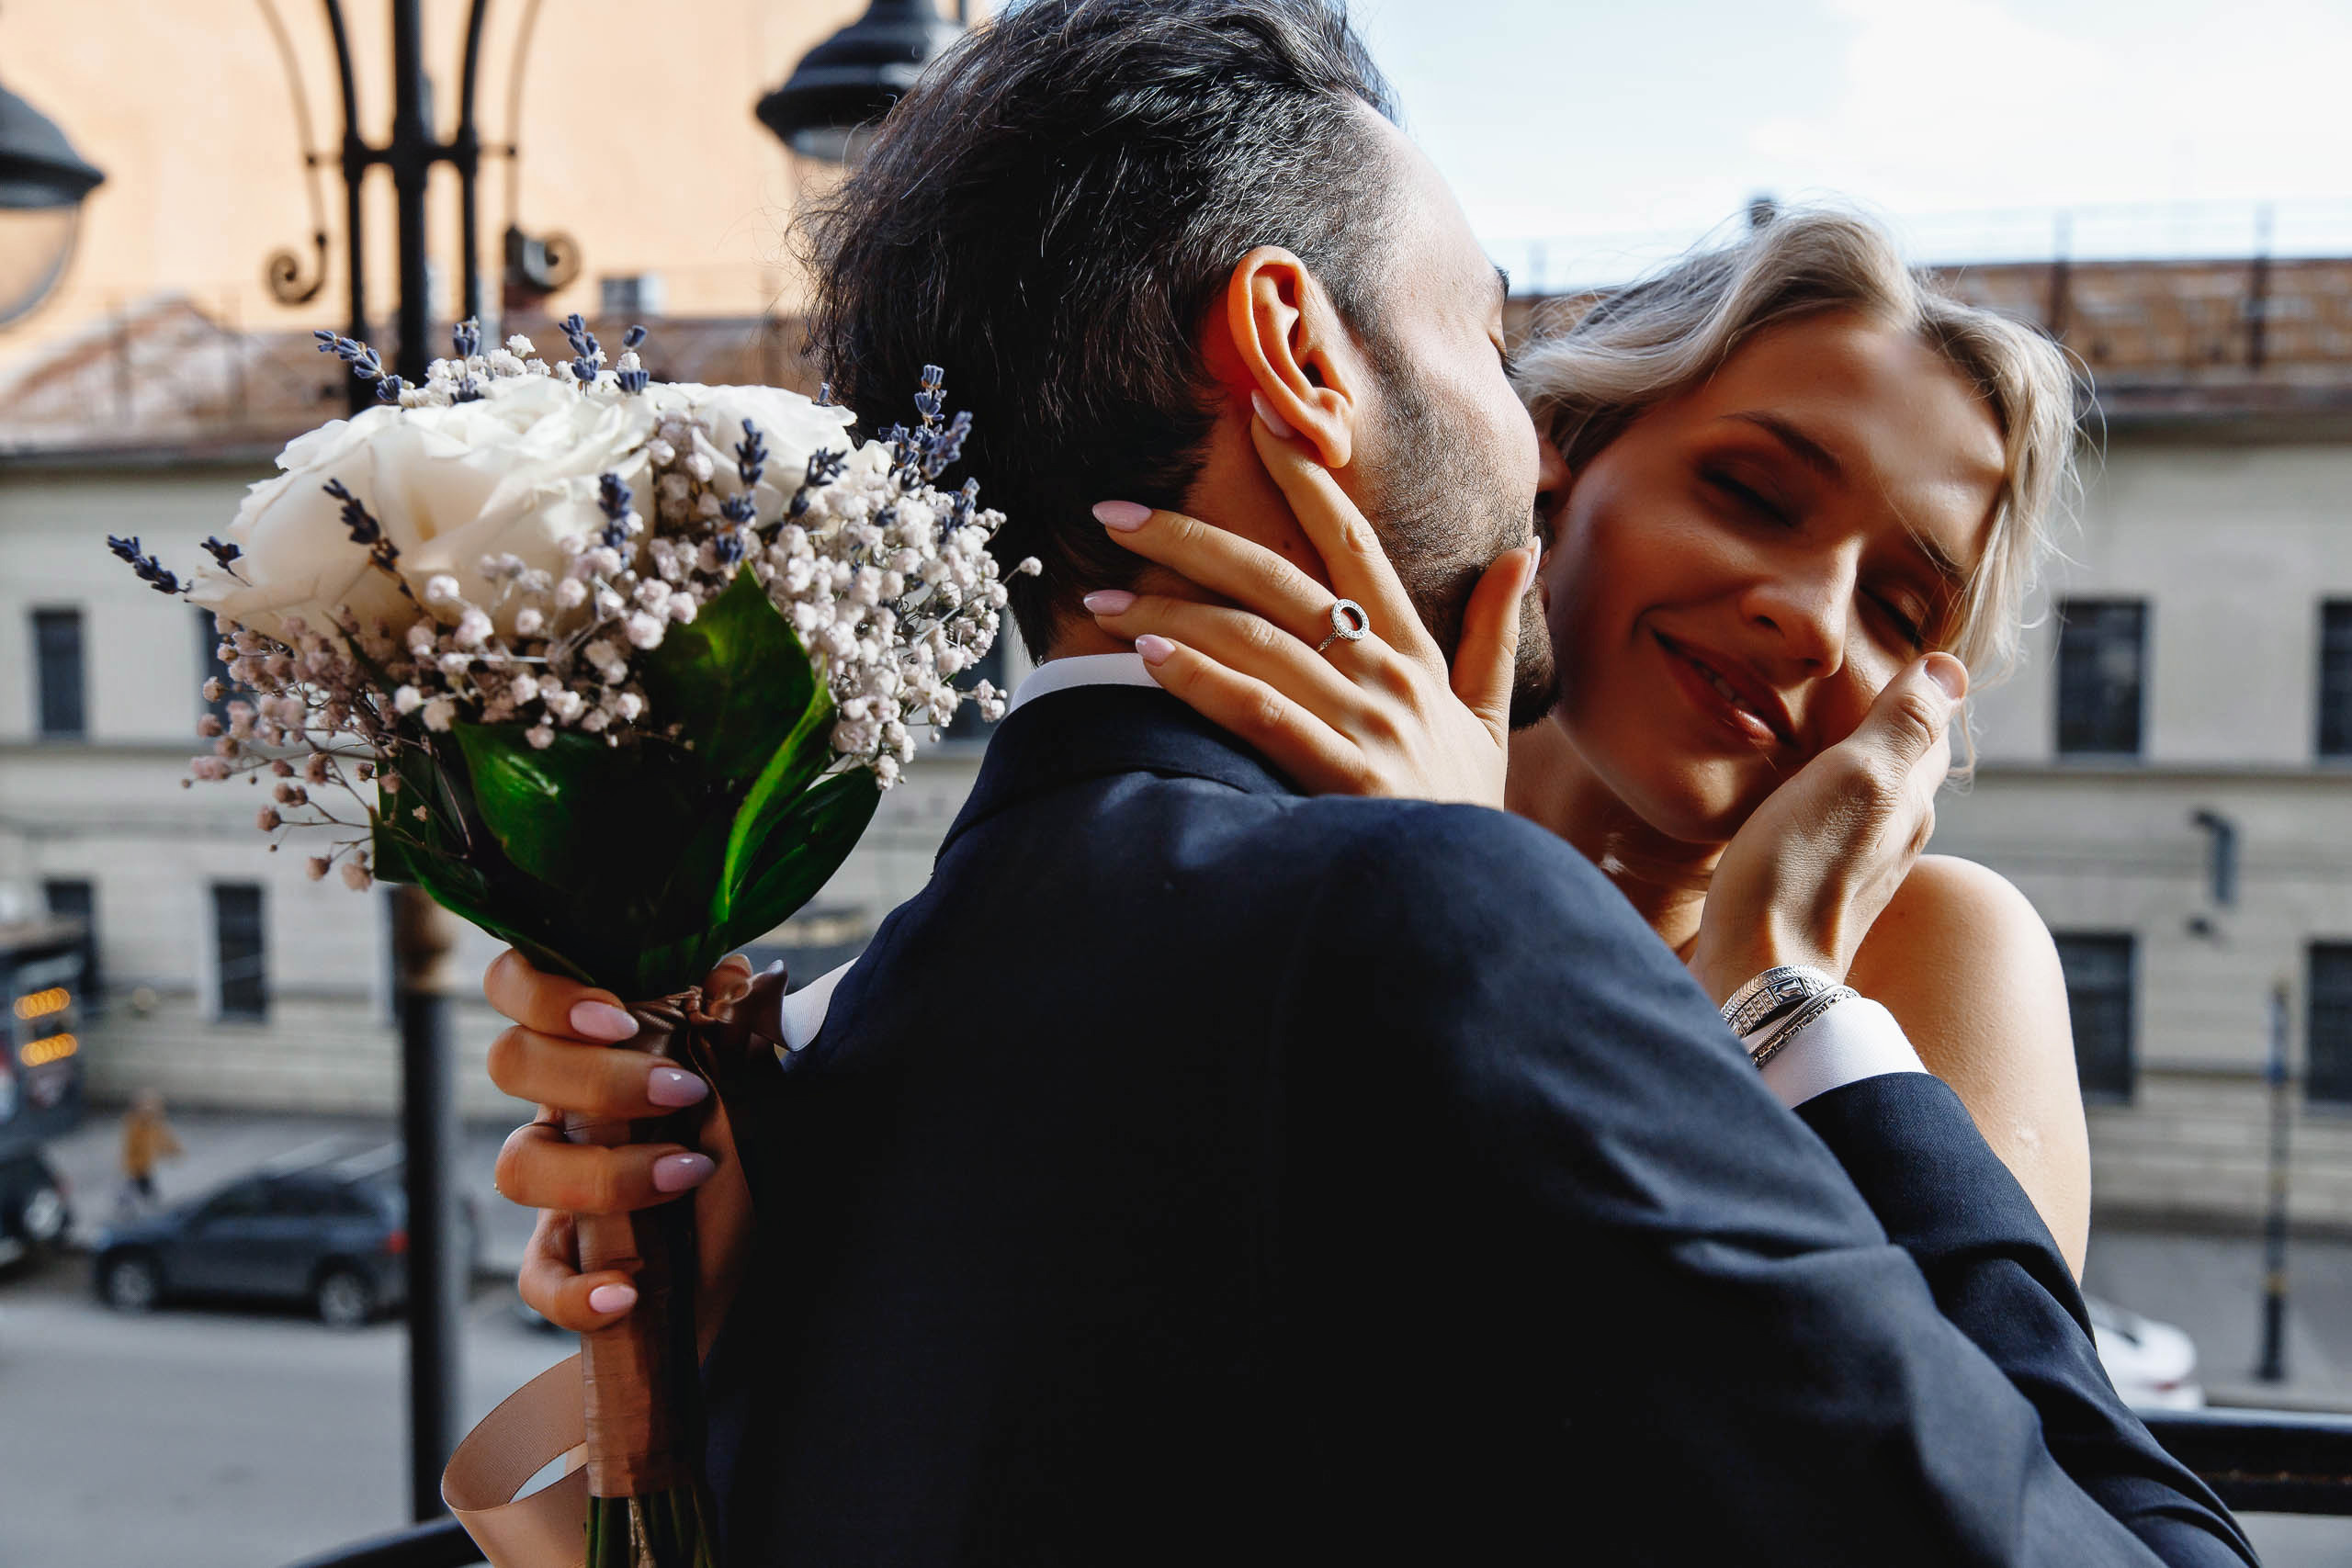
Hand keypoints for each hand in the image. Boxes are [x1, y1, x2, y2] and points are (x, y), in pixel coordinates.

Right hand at [487, 950, 753, 1353]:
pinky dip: (575, 1292)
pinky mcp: (563, 1262)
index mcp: (592, 1043)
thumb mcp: (750, 1076)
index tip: (622, 1019)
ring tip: (685, 1174)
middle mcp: (559, 1104)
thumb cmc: (747, 1142)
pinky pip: (536, 1278)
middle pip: (510, 1061)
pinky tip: (624, 1293)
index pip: (517, 983)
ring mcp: (554, 1185)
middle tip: (683, 1092)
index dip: (546, 992)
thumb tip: (736, 974)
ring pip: (514, 1167)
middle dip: (595, 1075)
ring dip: (600, 1173)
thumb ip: (736, 1023)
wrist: (762, 1252)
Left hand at [1082, 403, 1538, 807]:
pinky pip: (1264, 713)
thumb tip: (1522, 548)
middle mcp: (1390, 677)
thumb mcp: (1489, 717)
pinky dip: (1205, 679)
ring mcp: (1370, 726)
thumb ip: (1491, 631)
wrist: (1479, 902)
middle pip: (1282, 581)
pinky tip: (1151, 656)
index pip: (1354, 543)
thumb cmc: (1462, 811)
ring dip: (1173, 610)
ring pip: (1260, 642)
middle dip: (1193, 539)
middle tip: (1116, 513)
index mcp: (1415, 654)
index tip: (1256, 418)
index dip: (1306, 478)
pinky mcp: (1347, 779)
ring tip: (1103, 597)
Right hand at [1686, 655, 1968, 1004]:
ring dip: (1851, 774)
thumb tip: (1952, 667)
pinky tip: (1790, 808)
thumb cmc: (1798, 869)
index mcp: (1912, 802)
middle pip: (1902, 771)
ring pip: (1868, 806)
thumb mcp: (1853, 777)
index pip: (1929, 732)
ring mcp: (1860, 875)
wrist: (1759, 974)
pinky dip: (1822, 810)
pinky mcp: (1821, 899)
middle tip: (1849, 692)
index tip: (1886, 663)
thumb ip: (1902, 723)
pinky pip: (1833, 837)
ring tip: (1818, 743)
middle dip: (1884, 733)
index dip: (1912, 695)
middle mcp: (1898, 840)